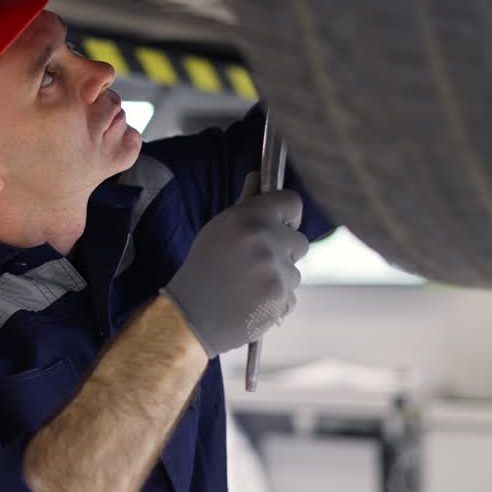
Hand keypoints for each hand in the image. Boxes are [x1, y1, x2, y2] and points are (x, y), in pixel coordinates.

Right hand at [164, 175, 308, 356]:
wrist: (191, 315)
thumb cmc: (204, 268)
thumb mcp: (219, 228)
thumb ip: (245, 203)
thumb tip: (258, 176)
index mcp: (248, 217)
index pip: (292, 201)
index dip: (290, 215)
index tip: (284, 225)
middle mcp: (264, 239)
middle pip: (300, 241)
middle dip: (285, 253)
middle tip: (256, 264)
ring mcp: (274, 270)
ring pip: (295, 273)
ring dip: (278, 280)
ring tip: (248, 287)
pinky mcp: (280, 298)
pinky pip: (291, 296)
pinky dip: (276, 302)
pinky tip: (252, 303)